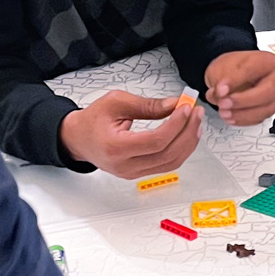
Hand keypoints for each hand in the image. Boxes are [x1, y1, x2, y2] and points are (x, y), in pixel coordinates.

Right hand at [58, 90, 202, 177]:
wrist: (78, 139)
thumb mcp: (116, 102)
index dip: (176, 124)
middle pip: (167, 154)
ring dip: (188, 142)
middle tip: (196, 112)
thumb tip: (174, 105)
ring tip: (195, 122)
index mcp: (116, 147)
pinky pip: (167, 164)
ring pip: (171, 163)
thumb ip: (147, 105)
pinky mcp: (139, 173)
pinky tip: (187, 134)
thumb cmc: (92, 121)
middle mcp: (125, 165)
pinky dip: (181, 149)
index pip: (155, 141)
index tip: (186, 108)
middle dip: (187, 132)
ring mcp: (133, 172)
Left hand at [202, 50, 274, 125]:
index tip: (220, 89)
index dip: (236, 81)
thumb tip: (221, 92)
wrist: (233, 76)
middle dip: (243, 101)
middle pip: (267, 92)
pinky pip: (260, 118)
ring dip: (242, 114)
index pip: (253, 70)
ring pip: (266, 109)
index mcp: (267, 61)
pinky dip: (243, 120)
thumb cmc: (233, 69)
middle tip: (224, 103)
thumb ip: (220, 78)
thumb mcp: (220, 67)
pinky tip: (231, 117)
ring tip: (224, 112)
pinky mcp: (269, 109)